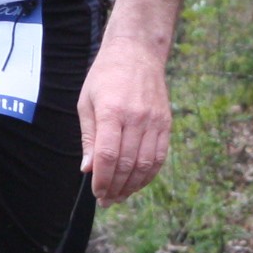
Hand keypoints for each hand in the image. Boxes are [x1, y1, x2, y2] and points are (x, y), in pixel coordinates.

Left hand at [76, 39, 172, 204]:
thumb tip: (88, 169)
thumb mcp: (87, 102)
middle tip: (106, 200)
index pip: (107, 156)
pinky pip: (160, 157)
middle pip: (127, 164)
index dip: (102, 180)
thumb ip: (89, 137)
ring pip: (146, 164)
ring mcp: (154, 121)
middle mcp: (136, 118)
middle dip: (115, 188)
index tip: (96, 193)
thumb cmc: (105, 76)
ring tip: (120, 196)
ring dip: (132, 186)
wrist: (137, 52)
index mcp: (112, 111)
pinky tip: (137, 182)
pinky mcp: (166, 123)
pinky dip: (149, 174)